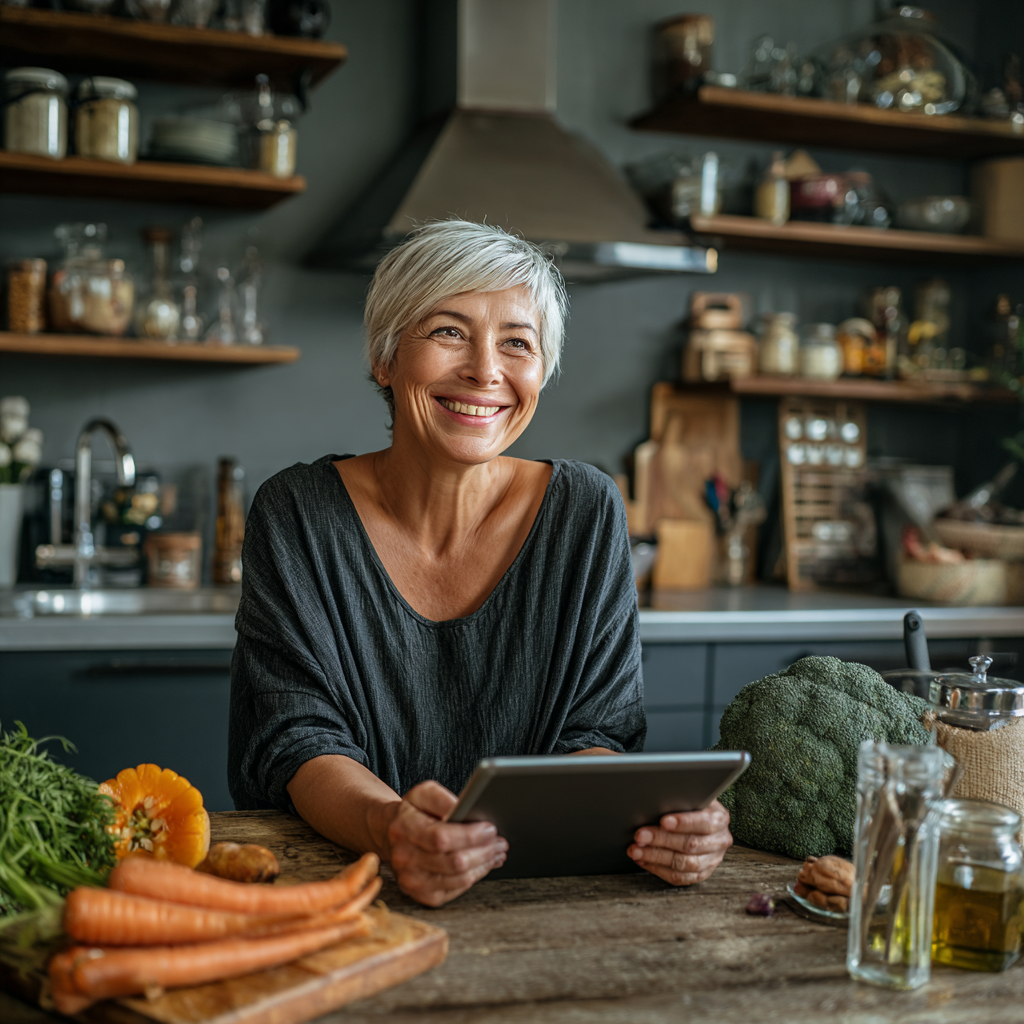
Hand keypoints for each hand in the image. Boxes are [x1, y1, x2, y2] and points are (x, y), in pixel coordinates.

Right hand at [385, 780, 507, 906]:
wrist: (391, 834)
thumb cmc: (414, 812)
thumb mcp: (424, 793)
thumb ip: (443, 799)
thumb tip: (464, 810)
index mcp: (404, 829)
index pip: (441, 838)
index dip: (470, 835)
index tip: (490, 828)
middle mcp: (405, 858)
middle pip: (454, 862)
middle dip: (484, 851)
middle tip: (500, 841)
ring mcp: (412, 880)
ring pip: (459, 878)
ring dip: (484, 864)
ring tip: (496, 851)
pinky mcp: (423, 895)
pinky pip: (457, 889)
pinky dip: (476, 876)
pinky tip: (484, 864)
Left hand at [627, 800, 732, 885]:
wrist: (704, 819)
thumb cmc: (692, 805)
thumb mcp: (691, 797)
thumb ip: (680, 800)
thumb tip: (656, 802)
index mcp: (720, 819)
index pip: (704, 822)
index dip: (683, 823)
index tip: (663, 821)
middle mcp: (719, 841)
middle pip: (691, 845)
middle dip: (662, 840)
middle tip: (640, 836)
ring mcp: (712, 860)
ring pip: (684, 864)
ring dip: (656, 857)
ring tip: (636, 850)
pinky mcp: (701, 873)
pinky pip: (680, 877)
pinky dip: (659, 869)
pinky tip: (644, 860)